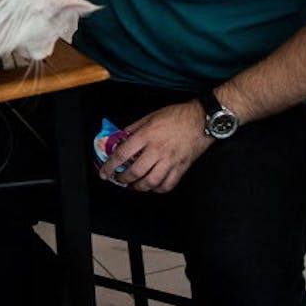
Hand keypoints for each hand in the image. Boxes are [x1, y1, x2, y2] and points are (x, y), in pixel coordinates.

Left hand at [98, 102, 212, 193]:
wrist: (202, 120)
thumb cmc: (177, 116)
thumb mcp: (150, 116)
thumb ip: (133, 129)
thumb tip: (120, 138)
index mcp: (146, 135)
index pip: (122, 154)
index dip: (110, 166)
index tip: (104, 172)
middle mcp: (157, 150)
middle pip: (135, 172)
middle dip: (122, 179)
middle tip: (118, 178)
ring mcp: (170, 160)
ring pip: (150, 182)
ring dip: (138, 187)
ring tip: (133, 185)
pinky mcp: (182, 167)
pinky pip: (168, 185)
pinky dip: (157, 189)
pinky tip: (152, 186)